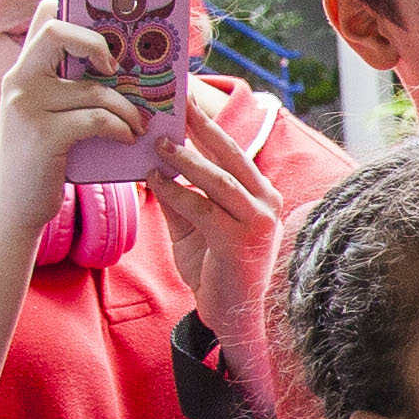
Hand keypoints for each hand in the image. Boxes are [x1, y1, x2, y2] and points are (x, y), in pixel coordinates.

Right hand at [0, 16, 153, 222]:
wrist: (13, 208)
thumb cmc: (41, 160)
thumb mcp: (45, 115)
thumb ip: (66, 88)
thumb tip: (123, 68)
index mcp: (21, 71)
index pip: (44, 17)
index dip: (76, 15)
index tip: (104, 42)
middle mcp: (18, 81)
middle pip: (57, 32)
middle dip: (97, 43)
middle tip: (117, 69)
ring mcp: (27, 107)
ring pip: (94, 88)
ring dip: (128, 107)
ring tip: (140, 123)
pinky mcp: (42, 135)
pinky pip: (97, 119)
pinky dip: (121, 127)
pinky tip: (127, 138)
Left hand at [150, 83, 291, 363]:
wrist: (236, 317)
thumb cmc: (217, 270)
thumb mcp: (195, 226)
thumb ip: (180, 195)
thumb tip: (152, 164)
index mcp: (260, 192)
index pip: (232, 149)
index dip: (207, 123)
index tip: (182, 100)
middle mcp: (266, 201)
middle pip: (230, 153)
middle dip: (199, 125)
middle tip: (172, 102)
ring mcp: (257, 221)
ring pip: (217, 179)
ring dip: (185, 158)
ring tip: (158, 142)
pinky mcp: (240, 240)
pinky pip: (203, 208)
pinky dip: (177, 193)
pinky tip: (155, 181)